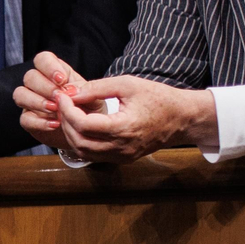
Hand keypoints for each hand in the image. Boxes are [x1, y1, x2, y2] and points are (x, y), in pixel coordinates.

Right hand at [14, 50, 93, 151]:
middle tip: (60, 97)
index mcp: (55, 73)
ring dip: (37, 102)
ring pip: (20, 94)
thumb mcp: (95, 98)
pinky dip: (39, 122)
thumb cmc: (90, 111)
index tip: (62, 80)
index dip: (49, 67)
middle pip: (30, 76)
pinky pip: (25, 118)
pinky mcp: (29, 120)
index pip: (42, 59)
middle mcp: (40, 85)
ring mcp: (31, 102)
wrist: (86, 133)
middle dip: (45, 87)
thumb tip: (70, 90)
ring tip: (55, 110)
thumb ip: (85, 90)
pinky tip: (55, 124)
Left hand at [46, 75, 215, 161]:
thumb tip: (72, 92)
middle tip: (62, 104)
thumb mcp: (128, 84)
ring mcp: (121, 156)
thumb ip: (98, 88)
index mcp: (124, 128)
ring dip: (70, 133)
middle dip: (65, 121)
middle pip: (78, 141)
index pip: (83, 125)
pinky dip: (81, 141)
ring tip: (69, 113)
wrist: (183, 118)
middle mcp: (121, 147)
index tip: (62, 95)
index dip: (67, 110)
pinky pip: (93, 155)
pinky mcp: (122, 159)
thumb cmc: (159, 98)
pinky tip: (80, 125)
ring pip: (83, 152)